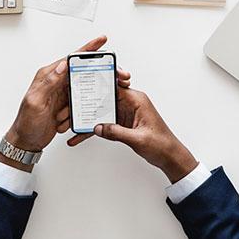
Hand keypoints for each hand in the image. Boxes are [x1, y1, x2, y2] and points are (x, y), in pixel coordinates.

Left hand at [0, 36, 130, 170]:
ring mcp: (62, 94)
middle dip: (97, 73)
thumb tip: (63, 65)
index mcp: (48, 76)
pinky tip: (75, 118)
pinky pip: (80, 104)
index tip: (101, 41)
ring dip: (86, 98)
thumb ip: (49, 82)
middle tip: (114, 74)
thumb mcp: (35, 101)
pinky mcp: (66, 105)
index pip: (70, 59)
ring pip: (83, 89)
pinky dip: (80, 111)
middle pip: (81, 71)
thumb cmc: (26, 122)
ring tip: (81, 107)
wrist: (26, 141)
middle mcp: (56, 82)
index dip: (87, 49)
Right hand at [69, 88, 197, 182]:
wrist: (169, 156)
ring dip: (87, 118)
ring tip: (70, 123)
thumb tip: (98, 127)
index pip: (114, 85)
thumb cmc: (161, 144)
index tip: (84, 82)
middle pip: (103, 97)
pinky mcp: (122, 123)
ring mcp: (124, 113)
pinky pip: (104, 123)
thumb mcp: (138, 139)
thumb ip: (117, 132)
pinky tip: (80, 137)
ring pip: (100, 111)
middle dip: (86, 102)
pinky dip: (94, 129)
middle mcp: (129, 103)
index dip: (98, 83)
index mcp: (136, 99)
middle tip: (69, 106)